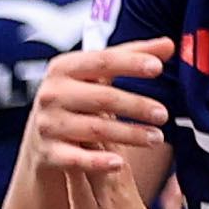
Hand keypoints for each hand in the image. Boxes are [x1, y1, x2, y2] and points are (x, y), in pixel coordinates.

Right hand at [19, 40, 173, 176]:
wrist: (40, 136)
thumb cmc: (76, 98)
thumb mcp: (97, 74)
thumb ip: (131, 56)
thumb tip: (169, 45)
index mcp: (63, 68)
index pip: (102, 61)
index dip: (130, 63)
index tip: (157, 67)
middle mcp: (51, 94)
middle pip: (102, 98)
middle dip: (136, 105)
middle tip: (163, 113)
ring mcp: (48, 125)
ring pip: (95, 129)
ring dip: (130, 134)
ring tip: (156, 138)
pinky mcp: (48, 153)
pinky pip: (76, 159)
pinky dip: (97, 162)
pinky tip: (119, 163)